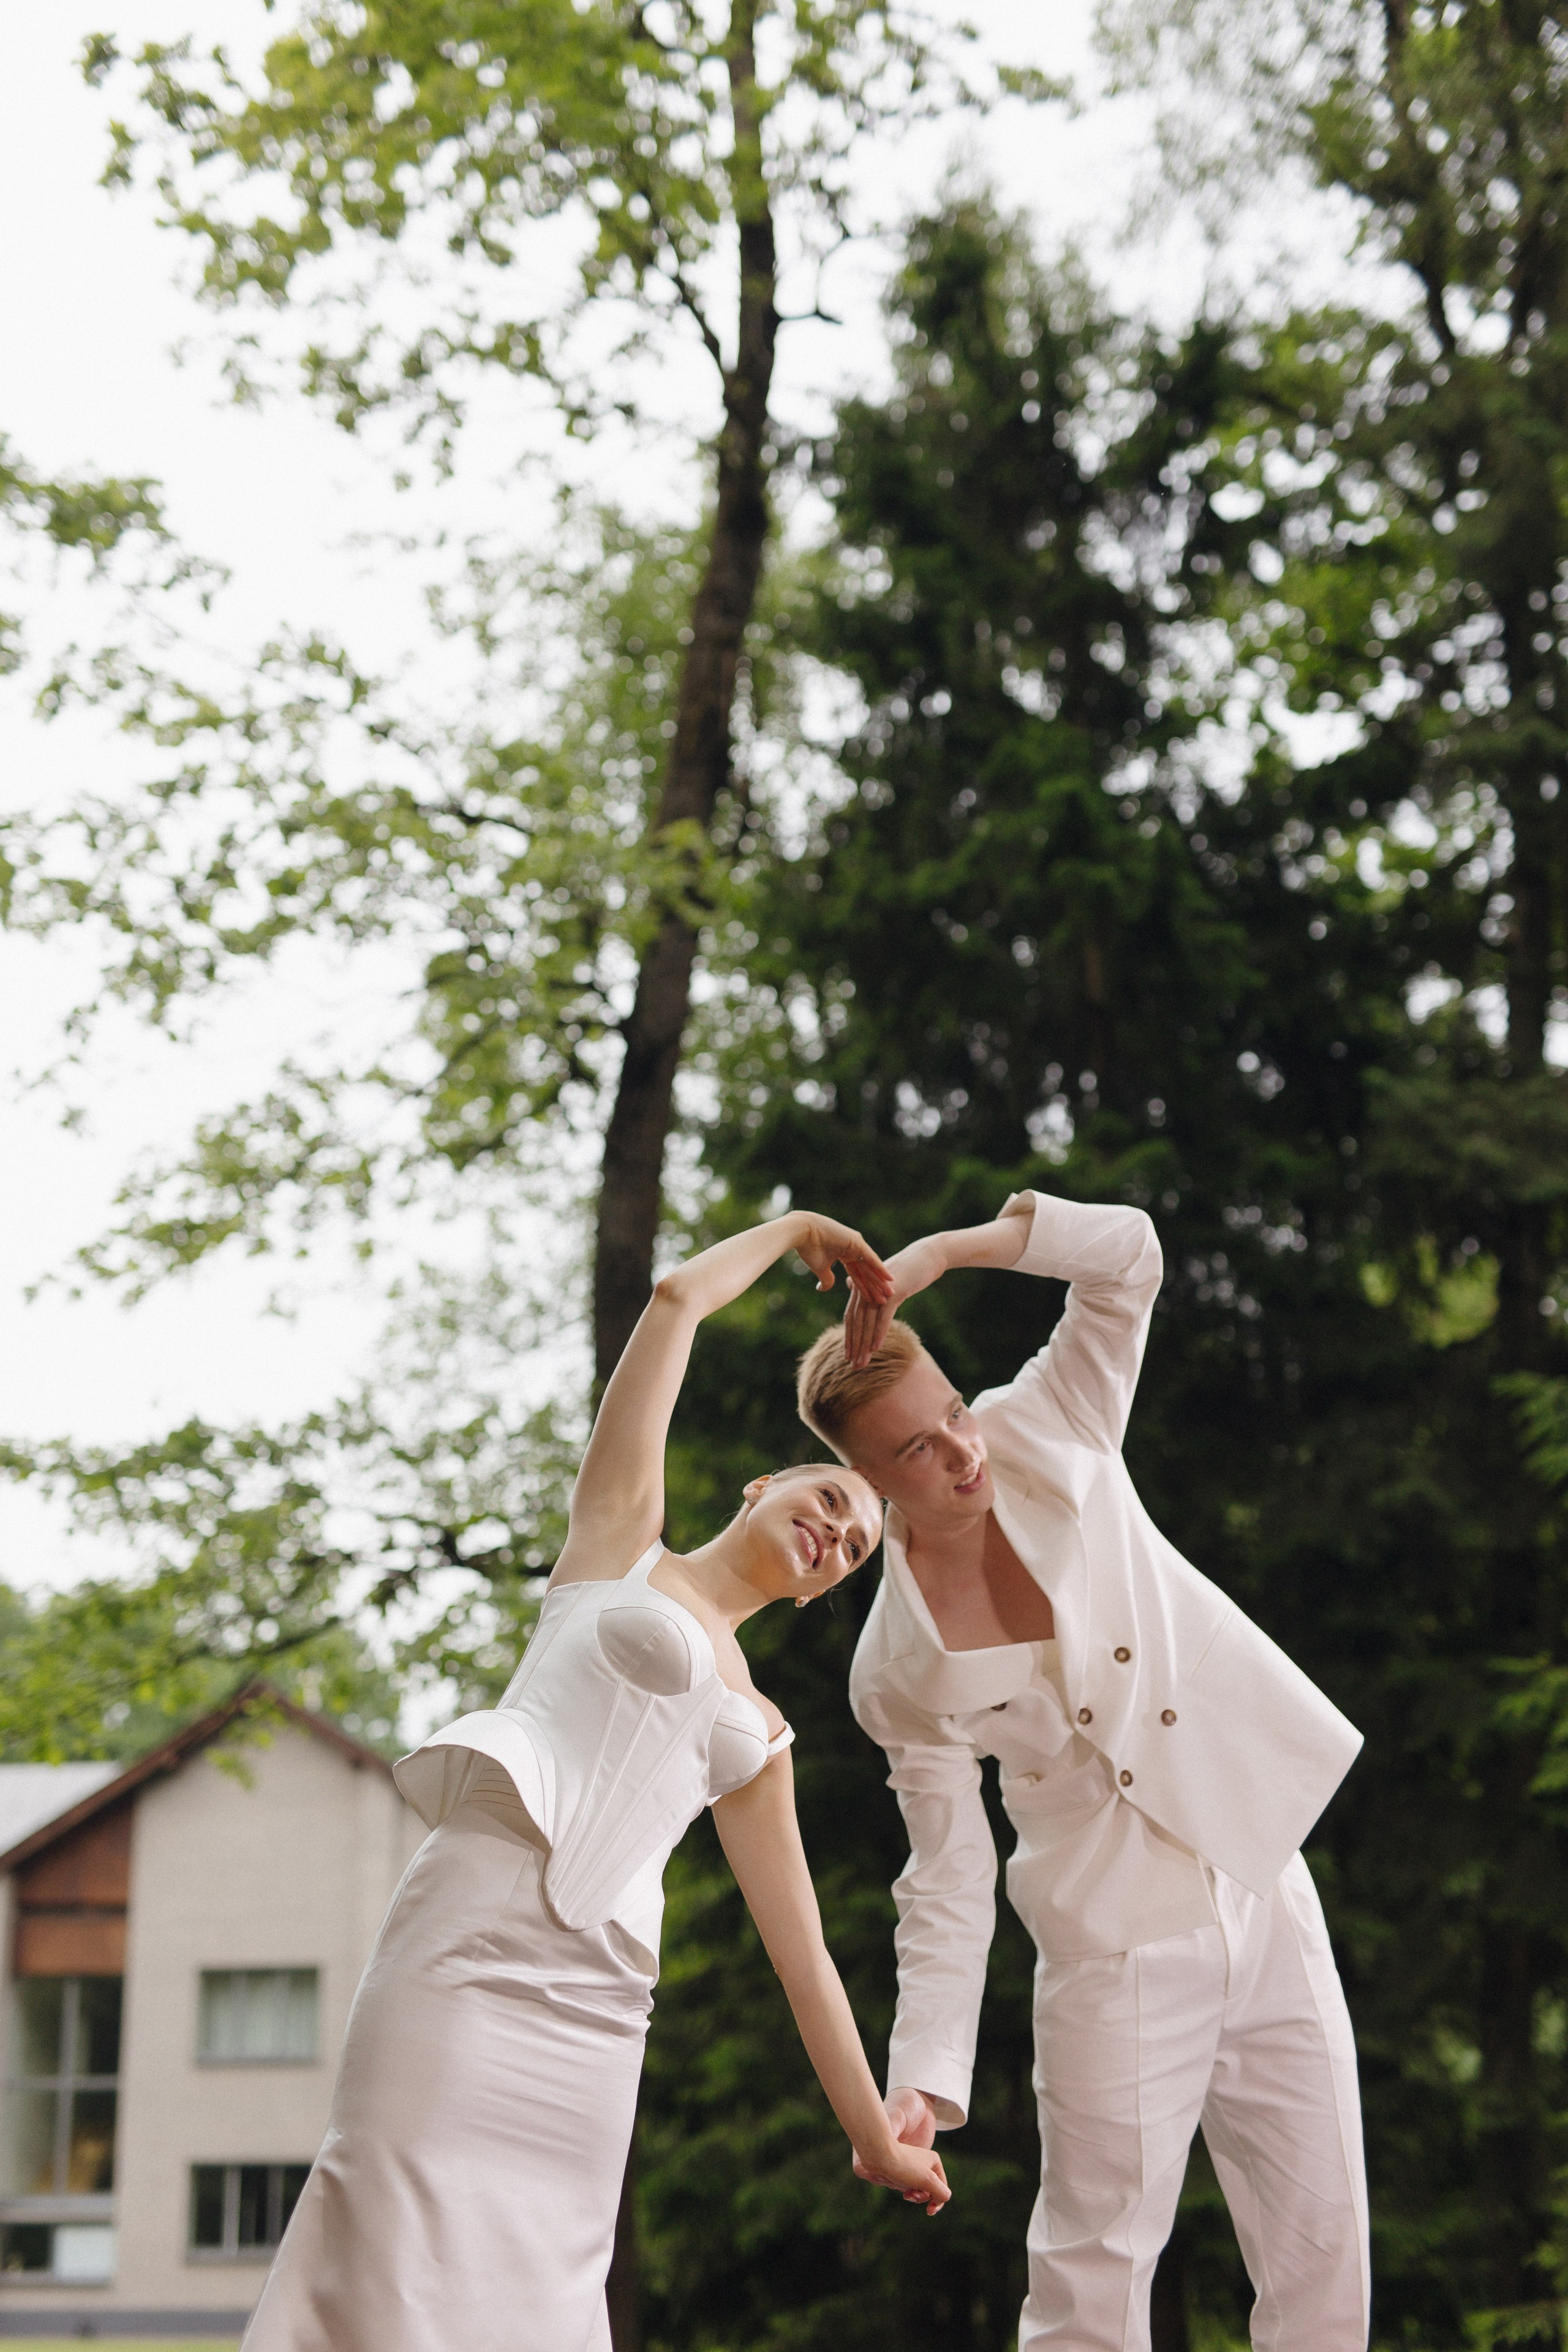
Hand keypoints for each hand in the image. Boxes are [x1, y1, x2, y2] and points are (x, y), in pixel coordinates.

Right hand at [793, 1214, 891, 1308]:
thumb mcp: (820, 1268)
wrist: (802, 1233)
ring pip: (871, 1266)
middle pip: (867, 1272)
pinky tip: (889, 1279)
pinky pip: (871, 1258)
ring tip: (891, 1293)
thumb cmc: (809, 1249)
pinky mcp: (857, 1241)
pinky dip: (880, 1269)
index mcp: (844, 1254)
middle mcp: (852, 1248)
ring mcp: (856, 1244)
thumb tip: (824, 1288)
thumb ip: (827, 1279)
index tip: (872, 1300)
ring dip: (881, 1280)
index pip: (857, 1274)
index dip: (864, 1288)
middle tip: (886, 1300)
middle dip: (876, 1286)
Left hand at [842, 1235, 949, 1366]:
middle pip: (856, 1322)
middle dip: (854, 1345)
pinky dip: (879, 1333)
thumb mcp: (883, 1278)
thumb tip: (850, 1284)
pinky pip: (883, 1317)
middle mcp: (865, 1288)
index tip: (848, 1356)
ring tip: (863, 1362)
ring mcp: (878, 1290)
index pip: (851, 1316)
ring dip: (864, 1344)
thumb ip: (866, 1284)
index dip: (849, 1337)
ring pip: (868, 1322)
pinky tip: (876, 1348)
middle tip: (852, 1366)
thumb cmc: (907, 1268)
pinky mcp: (893, 1292)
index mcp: (862, 1286)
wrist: (927, 1256)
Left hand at [852, 2130, 948, 2215]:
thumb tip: (944, 2198)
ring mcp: (912, 2166)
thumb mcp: (927, 2180)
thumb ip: (941, 2192)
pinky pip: (907, 2185)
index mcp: (934, 2161)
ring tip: (904, 2193)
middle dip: (921, 2197)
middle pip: (929, 2190)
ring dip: (911, 2193)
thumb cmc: (903, 2166)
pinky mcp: (901, 2169)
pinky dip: (903, 2188)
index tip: (929, 2211)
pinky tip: (896, 2185)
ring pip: (917, 2188)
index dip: (938, 2201)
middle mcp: (925, 2162)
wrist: (878, 2155)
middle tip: (911, 2195)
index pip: (942, 2188)